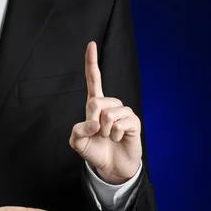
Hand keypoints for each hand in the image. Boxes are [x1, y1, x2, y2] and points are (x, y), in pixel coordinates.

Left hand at [69, 41, 141, 183]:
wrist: (111, 167)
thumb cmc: (94, 151)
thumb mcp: (77, 142)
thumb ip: (78, 131)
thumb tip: (94, 123)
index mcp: (94, 104)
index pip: (93, 79)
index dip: (92, 62)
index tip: (91, 44)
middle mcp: (110, 104)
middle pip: (95, 102)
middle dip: (92, 121)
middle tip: (97, 133)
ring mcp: (123, 111)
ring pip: (108, 114)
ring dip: (104, 131)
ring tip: (108, 137)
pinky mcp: (133, 121)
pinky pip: (120, 123)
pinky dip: (114, 135)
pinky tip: (117, 139)